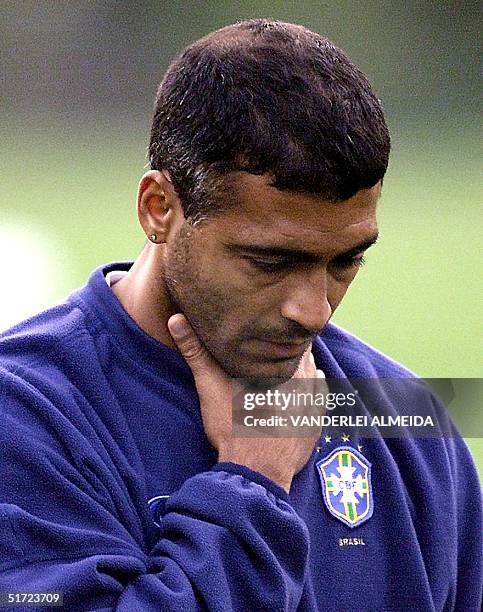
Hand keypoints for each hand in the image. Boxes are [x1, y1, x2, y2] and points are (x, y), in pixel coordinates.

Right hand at [168, 314, 321, 492]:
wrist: (256, 471)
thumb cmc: (233, 426)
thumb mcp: (209, 384)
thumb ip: (195, 350)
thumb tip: (175, 318)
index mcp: (280, 363)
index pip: (284, 335)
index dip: (275, 330)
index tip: (267, 325)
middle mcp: (302, 377)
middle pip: (299, 351)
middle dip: (288, 348)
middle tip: (275, 343)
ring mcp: (312, 401)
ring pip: (311, 371)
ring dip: (302, 366)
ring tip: (289, 361)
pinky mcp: (316, 422)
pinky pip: (321, 396)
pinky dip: (315, 388)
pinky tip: (310, 384)